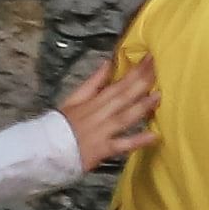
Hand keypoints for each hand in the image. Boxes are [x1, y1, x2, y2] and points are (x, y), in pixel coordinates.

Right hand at [53, 52, 160, 171]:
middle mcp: (99, 113)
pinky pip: (122, 145)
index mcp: (93, 100)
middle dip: (141, 81)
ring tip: (158, 96)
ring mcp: (102, 131)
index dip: (134, 71)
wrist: (49, 147)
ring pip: (124, 116)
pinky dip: (137, 141)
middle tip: (157, 67)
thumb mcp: (74, 97)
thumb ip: (93, 82)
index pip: (117, 83)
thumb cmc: (62, 122)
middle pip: (122, 96)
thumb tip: (108, 63)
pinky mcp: (104, 149)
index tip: (149, 60)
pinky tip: (153, 136)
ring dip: (142, 106)